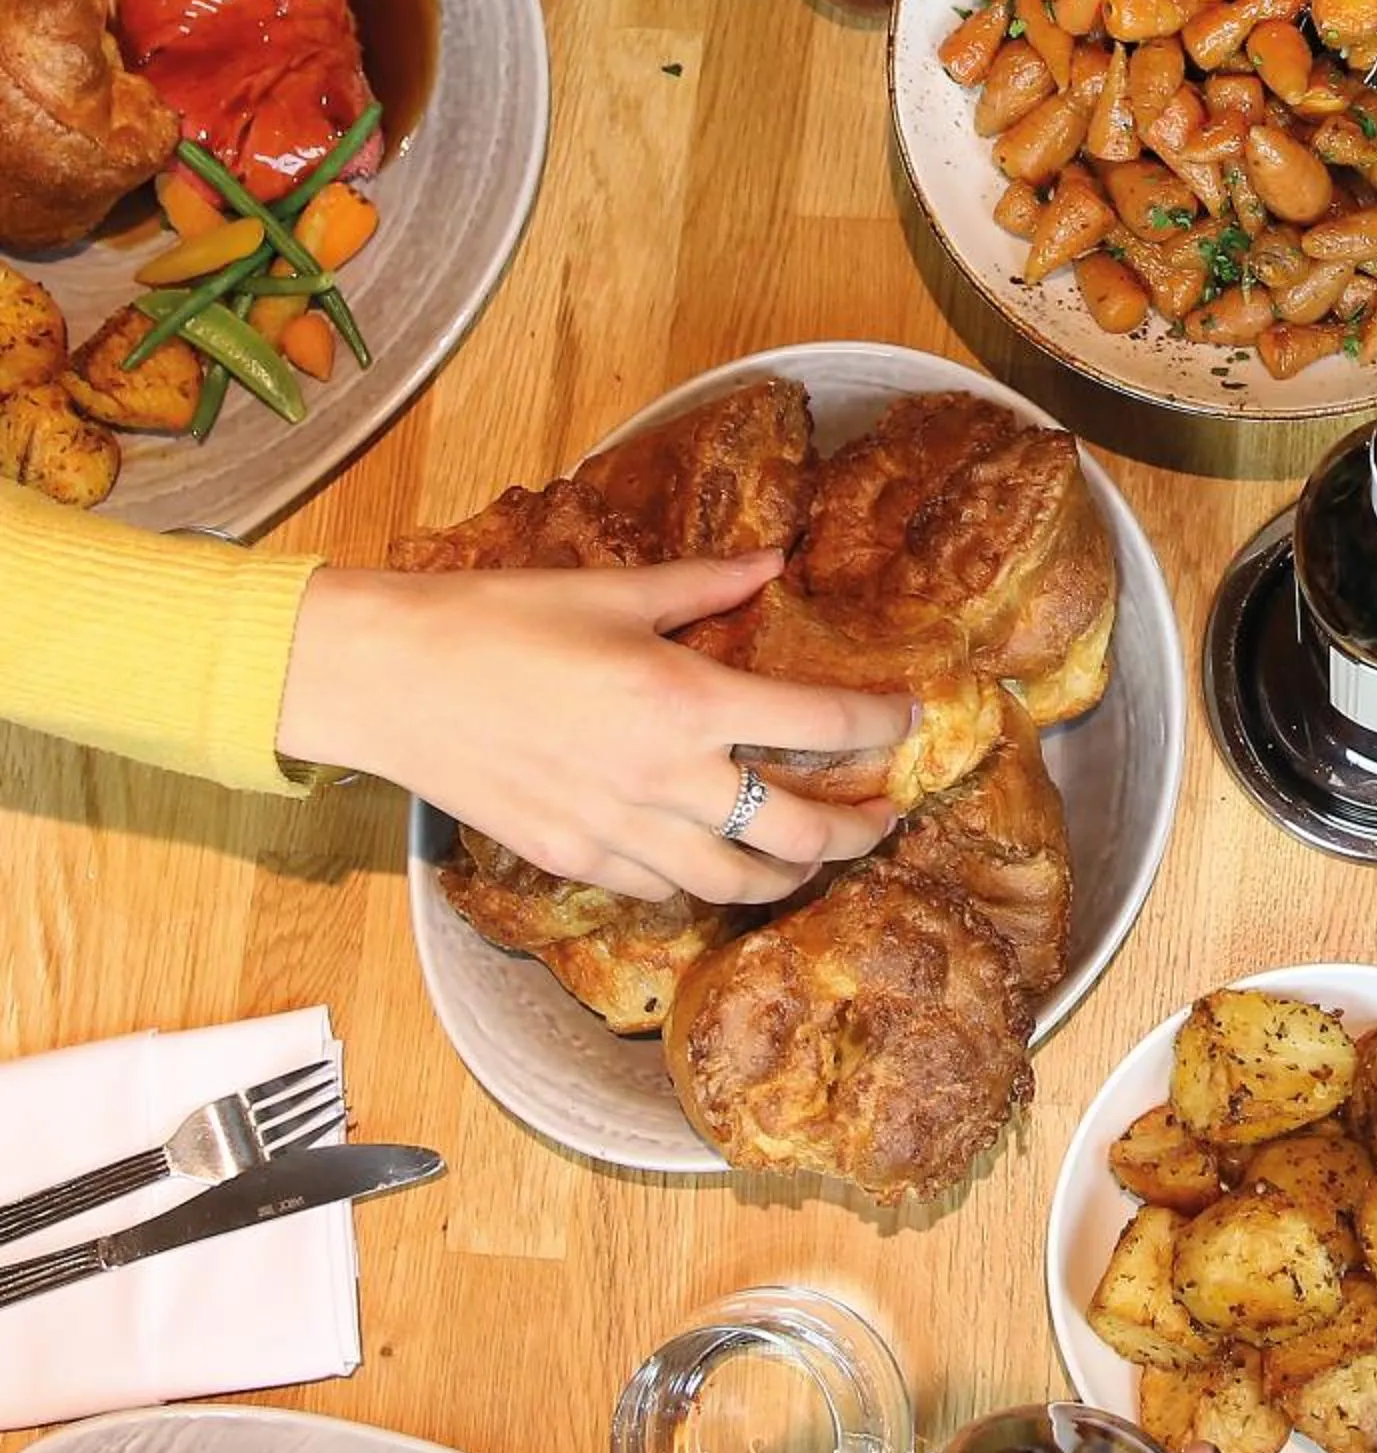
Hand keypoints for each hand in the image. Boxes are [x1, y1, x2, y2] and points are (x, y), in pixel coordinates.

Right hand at [276, 549, 908, 901]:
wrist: (388, 680)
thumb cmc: (498, 620)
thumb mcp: (615, 592)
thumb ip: (707, 584)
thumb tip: (773, 561)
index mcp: (689, 700)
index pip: (824, 725)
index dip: (884, 724)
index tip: (913, 719)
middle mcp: (669, 778)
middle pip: (803, 833)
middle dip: (862, 830)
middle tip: (888, 815)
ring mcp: (622, 831)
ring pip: (740, 883)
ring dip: (794, 874)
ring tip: (818, 853)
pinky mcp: (576, 861)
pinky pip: (666, 890)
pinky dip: (706, 882)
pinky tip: (719, 859)